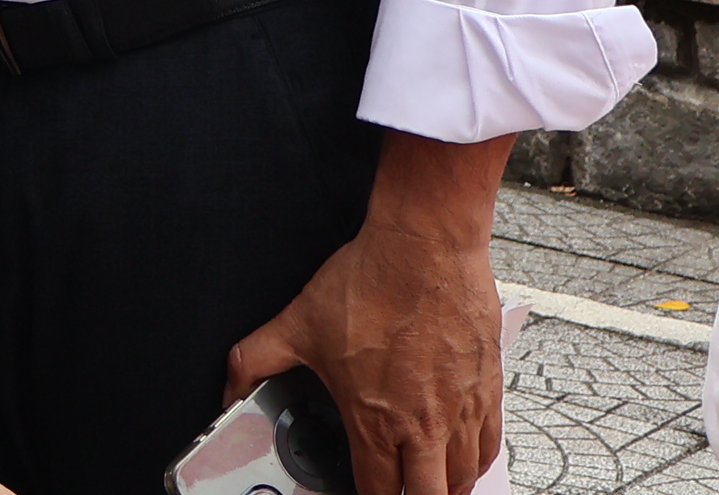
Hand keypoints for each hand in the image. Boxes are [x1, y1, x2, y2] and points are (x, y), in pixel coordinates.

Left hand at [228, 134, 511, 494]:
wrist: (426, 248)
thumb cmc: (370, 282)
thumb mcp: (296, 324)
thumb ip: (255, 361)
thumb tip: (229, 389)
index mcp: (376, 420)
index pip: (376, 492)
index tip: (358, 494)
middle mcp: (424, 426)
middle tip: (394, 491)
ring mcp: (462, 411)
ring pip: (461, 481)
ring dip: (442, 489)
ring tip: (423, 487)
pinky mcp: (488, 391)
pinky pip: (490, 449)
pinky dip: (475, 465)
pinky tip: (461, 464)